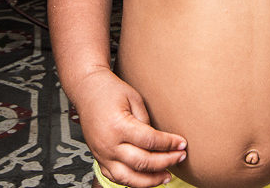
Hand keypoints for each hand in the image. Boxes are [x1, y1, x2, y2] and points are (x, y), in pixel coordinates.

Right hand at [75, 68, 186, 187]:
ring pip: (128, 178)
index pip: (150, 141)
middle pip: (142, 162)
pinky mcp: (99, 159)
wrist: (87, 90)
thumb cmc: (110, 91)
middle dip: (165, 162)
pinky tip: (145, 179)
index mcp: (119, 126)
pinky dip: (132, 182)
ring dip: (150, 180)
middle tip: (180, 157)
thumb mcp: (134, 98)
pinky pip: (116, 178)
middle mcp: (109, 144)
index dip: (169, 144)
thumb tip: (158, 141)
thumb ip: (146, 121)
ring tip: (167, 176)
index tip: (182, 143)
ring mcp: (102, 155)